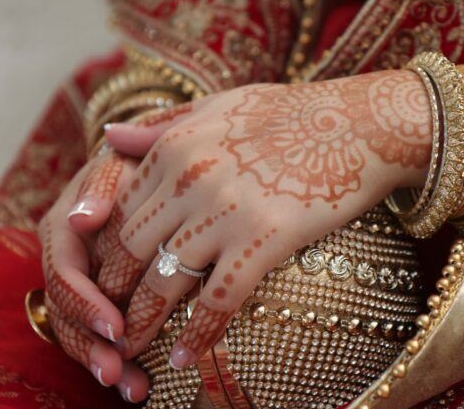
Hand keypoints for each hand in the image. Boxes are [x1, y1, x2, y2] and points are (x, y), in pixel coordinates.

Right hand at [39, 149, 148, 401]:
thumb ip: (102, 188)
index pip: (66, 273)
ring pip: (82, 331)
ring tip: (135, 389)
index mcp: (62, 229)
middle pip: (68, 313)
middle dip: (92, 346)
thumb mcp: (122, 164)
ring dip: (106, 362)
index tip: (115, 326)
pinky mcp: (102, 297)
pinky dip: (120, 358)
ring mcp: (83, 281)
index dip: (86, 302)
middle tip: (118, 371)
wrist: (154, 166)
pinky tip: (141, 384)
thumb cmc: (139, 163)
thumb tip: (81, 218)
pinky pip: (102, 333)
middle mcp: (67, 260)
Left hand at [100, 70, 430, 371]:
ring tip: (130, 350)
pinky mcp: (265, 238)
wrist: (361, 124)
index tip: (103, 278)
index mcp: (176, 146)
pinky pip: (219, 298)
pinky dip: (198, 334)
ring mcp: (227, 210)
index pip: (119, 208)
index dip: (105, 250)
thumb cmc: (296, 111)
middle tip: (107, 321)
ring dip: (141, 321)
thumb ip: (162, 124)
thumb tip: (108, 134)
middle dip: (112, 291)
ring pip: (165, 279)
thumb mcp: (220, 105)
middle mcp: (190, 178)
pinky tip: (183, 358)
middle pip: (131, 249)